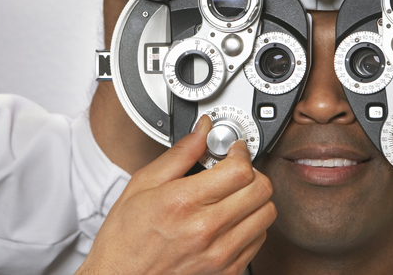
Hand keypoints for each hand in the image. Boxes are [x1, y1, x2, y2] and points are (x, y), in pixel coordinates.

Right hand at [78, 116, 275, 274]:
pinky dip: (251, 223)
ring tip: (234, 194)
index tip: (233, 150)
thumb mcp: (143, 183)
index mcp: (183, 202)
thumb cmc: (126, 235)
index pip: (240, 170)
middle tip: (235, 169)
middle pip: (260, 190)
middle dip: (252, 171)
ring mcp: (219, 253)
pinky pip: (259, 239)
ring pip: (266, 214)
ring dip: (254, 198)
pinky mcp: (226, 270)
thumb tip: (202, 131)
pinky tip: (231, 217)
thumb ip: (180, 153)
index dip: (240, 153)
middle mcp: (205, 230)